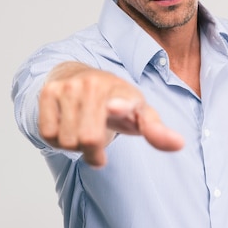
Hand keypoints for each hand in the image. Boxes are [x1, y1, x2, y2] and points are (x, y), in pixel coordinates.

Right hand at [38, 62, 183, 165]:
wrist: (81, 76)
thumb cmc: (116, 102)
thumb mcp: (139, 114)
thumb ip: (157, 131)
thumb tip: (179, 144)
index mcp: (122, 92)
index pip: (121, 99)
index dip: (120, 105)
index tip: (116, 107)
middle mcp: (94, 85)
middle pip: (88, 139)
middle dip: (93, 152)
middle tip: (98, 143)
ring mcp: (69, 87)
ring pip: (66, 140)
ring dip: (74, 146)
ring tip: (82, 130)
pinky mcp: (47, 92)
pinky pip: (47, 134)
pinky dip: (56, 139)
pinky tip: (67, 125)